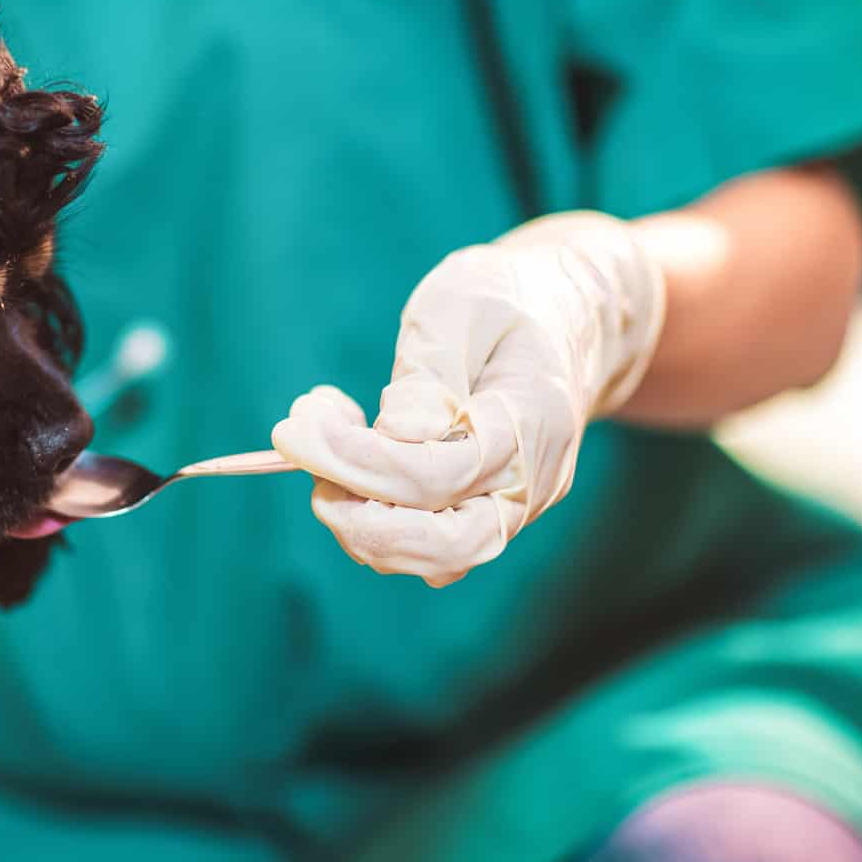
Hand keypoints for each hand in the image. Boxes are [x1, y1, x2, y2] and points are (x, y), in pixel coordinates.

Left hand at [272, 212, 665, 586]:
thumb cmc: (505, 301)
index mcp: (528, 423)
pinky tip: (350, 463)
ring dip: (357, 519)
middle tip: (304, 458)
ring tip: (323, 443)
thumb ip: (431, 369)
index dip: (355, 460)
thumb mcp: (463, 303)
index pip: (437, 474)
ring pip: (431, 560)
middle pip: (443, 547)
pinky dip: (375, 522)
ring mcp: (512, 509)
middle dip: (357, 518)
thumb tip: (396, 431)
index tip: (295, 429)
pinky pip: (428, 550)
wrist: (567, 322)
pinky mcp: (485, 516)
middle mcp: (527, 483)